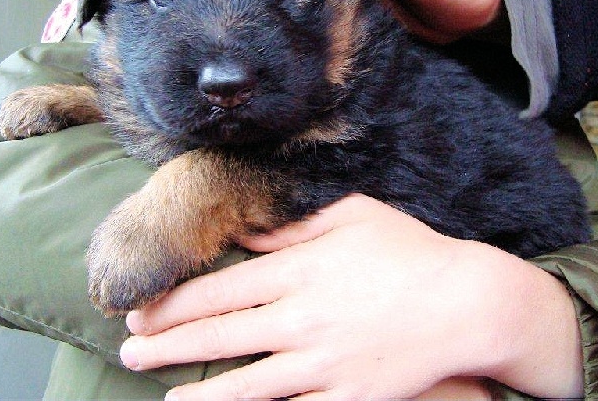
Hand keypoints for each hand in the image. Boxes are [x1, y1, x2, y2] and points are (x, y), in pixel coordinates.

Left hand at [119, 194, 582, 399]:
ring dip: (197, 394)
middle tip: (128, 354)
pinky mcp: (346, 398)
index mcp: (299, 270)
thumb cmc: (410, 251)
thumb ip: (291, 223)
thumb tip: (244, 227)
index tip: (140, 312)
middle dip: (166, 346)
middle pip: (219, 336)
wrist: (468, 304)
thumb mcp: (352, 215)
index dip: (172, 303)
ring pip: (245, 386)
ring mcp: (322, 364)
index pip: (218, 289)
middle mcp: (301, 319)